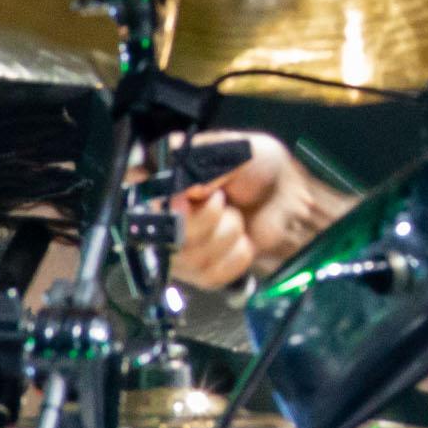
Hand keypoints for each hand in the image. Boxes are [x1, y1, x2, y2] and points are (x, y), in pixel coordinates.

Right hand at [171, 133, 324, 291]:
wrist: (290, 202)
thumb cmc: (262, 168)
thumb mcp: (239, 150)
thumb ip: (207, 163)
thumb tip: (187, 187)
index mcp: (166, 174)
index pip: (137, 192)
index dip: (157, 202)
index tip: (185, 201)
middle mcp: (163, 211)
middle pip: (160, 231)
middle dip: (202, 220)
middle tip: (225, 202)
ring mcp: (178, 245)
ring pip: (185, 257)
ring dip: (224, 236)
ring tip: (238, 219)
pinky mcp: (198, 272)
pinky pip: (206, 277)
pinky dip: (233, 259)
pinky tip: (243, 242)